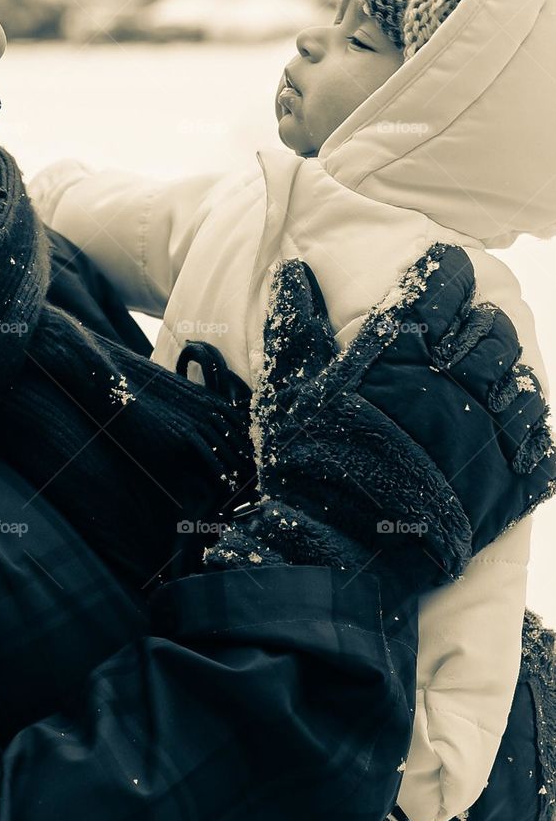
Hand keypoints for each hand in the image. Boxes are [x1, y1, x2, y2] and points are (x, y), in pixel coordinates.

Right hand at [205, 243, 555, 592]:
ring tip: (492, 375)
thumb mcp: (289, 387)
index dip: (447, 274)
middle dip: (481, 322)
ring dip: (507, 370)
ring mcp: (485, 433)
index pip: (441, 288)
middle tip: (469, 328)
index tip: (447, 271)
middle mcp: (451, 382)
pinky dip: (530, 428)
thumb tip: (294, 268)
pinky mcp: (506, 484)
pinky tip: (511, 425)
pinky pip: (540, 443)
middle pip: (490, 330)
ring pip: (520, 380)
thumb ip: (296, 324)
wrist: (335, 552)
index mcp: (401, 351)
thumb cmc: (309, 465)